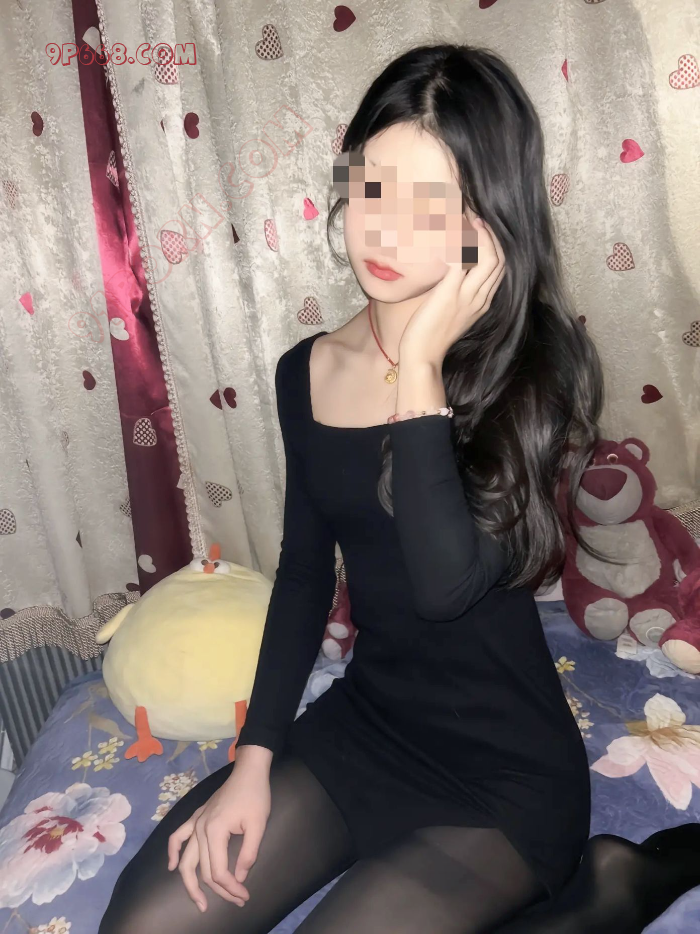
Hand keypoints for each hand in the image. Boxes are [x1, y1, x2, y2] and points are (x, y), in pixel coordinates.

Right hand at [167, 763, 270, 912]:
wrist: (248, 772)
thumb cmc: (255, 796)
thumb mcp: (258, 825)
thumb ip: (248, 853)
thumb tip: (239, 878)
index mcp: (215, 831)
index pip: (218, 871)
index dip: (231, 887)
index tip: (244, 895)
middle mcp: (200, 829)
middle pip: (204, 870)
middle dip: (220, 891)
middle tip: (236, 901)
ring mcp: (195, 822)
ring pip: (187, 861)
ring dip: (191, 884)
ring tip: (200, 903)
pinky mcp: (196, 818)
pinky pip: (178, 837)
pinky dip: (173, 852)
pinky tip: (172, 867)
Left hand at [398, 217, 505, 366]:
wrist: (422, 357)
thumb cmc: (429, 336)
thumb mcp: (450, 311)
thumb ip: (454, 291)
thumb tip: (450, 270)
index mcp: (482, 302)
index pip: (500, 268)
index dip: (494, 245)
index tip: (482, 228)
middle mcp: (480, 298)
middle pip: (500, 260)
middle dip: (491, 235)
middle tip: (476, 216)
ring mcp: (467, 296)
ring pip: (489, 258)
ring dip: (481, 234)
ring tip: (469, 217)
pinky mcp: (450, 293)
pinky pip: (463, 260)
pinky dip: (460, 242)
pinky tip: (452, 229)